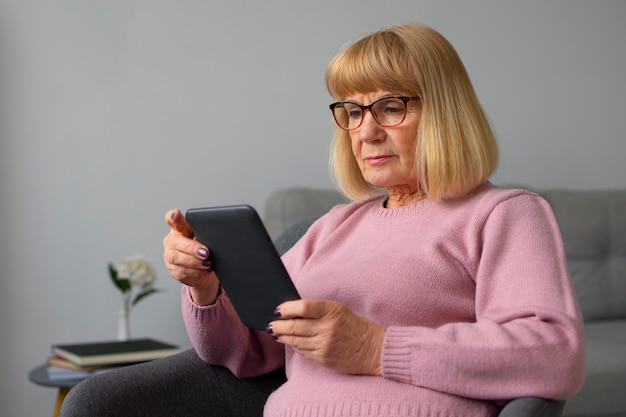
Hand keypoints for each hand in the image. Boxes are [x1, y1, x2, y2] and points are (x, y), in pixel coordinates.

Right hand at [163, 208, 219, 304]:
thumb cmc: (205, 246)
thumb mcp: (206, 236)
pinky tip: (204, 270)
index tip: (176, 214)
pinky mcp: (173, 270)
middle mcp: (172, 241)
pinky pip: (181, 271)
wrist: (206, 267)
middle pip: (175, 242)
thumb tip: (217, 232)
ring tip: (207, 263)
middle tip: (206, 252)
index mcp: (179, 228)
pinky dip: (195, 271)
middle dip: (192, 248)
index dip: (173, 217)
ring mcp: (170, 256)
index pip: (172, 218)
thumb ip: (206, 231)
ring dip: (194, 262)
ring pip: (177, 258)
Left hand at [267, 300, 385, 374]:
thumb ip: (317, 309)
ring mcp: (325, 345)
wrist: (374, 349)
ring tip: (276, 332)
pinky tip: (289, 341)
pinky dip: (293, 346)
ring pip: (294, 340)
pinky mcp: (323, 358)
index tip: (277, 310)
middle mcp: (327, 328)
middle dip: (278, 325)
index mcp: (332, 311)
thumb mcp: (339, 310)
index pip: (303, 307)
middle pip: (294, 326)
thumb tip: (291, 310)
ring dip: (282, 336)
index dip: (286, 309)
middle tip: (270, 324)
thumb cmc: (354, 326)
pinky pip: (302, 351)